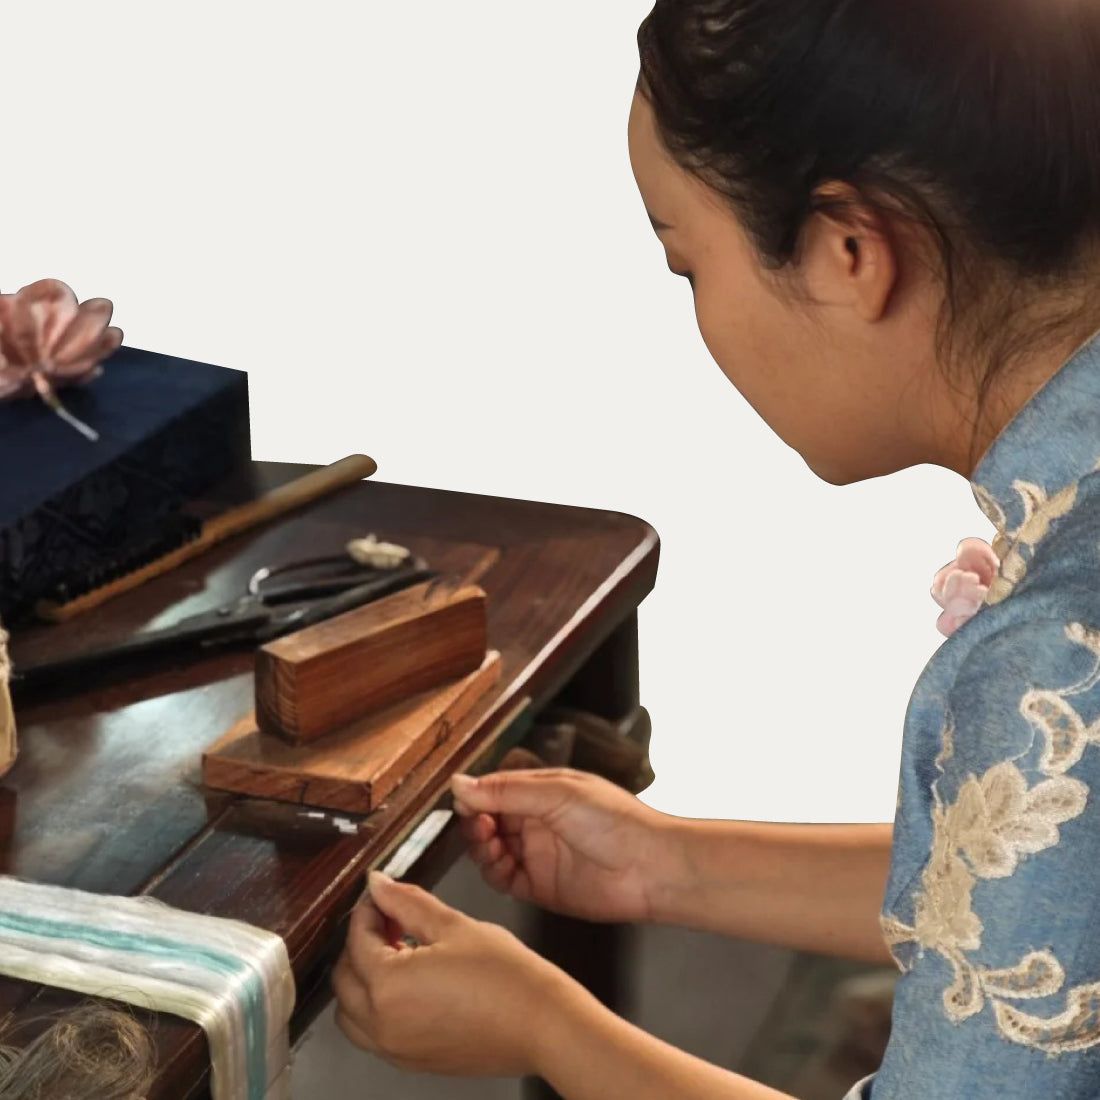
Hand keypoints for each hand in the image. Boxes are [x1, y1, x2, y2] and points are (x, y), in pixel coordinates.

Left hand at [332, 870, 569, 1075]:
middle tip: (390, 921)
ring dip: (362, 980)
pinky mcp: (412, 1062)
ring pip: (350, 1013)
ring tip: (398, 955)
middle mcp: (381, 1023)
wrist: (541, 1023)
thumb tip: (377, 884)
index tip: (383, 896)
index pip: (357, 938)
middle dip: (360, 944)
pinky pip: (372, 1035)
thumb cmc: (505, 975)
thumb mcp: (452, 925)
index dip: (368, 910)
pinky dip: (375, 1009)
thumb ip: (407, 903)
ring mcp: (394, 1048)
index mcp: (388, 985)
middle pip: (344, 977)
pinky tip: (409, 985)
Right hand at [451, 767, 670, 922]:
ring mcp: (538, 854)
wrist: (650, 867)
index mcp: (542, 791)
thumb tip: (460, 783)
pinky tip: (498, 863)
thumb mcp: (556, 793)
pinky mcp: (540, 886)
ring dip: (482, 847)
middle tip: (478, 825)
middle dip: (475, 822)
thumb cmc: (617, 820)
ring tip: (490, 843)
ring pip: (491, 850)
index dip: (476, 796)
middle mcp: (537, 821)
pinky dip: (493, 872)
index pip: (495, 790)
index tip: (462, 802)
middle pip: (488, 820)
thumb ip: (506, 791)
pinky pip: (503, 879)